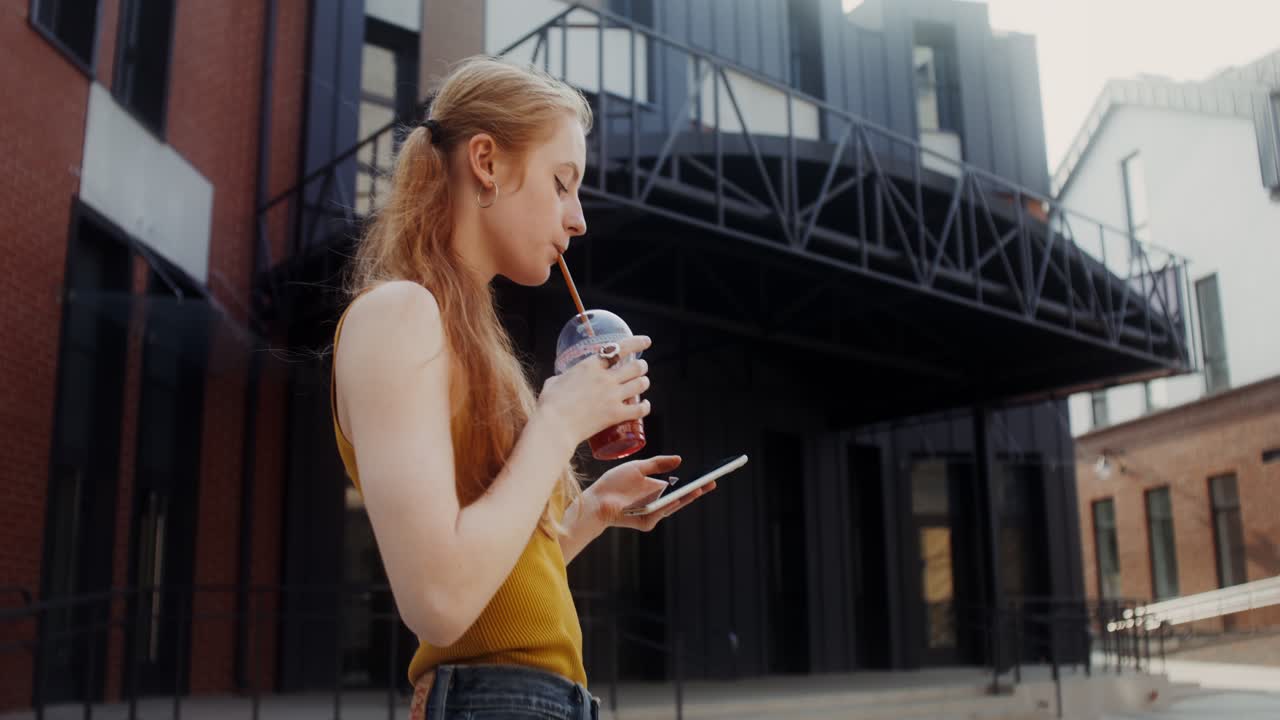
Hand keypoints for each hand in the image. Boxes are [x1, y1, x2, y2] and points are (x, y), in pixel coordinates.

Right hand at [536, 335, 651, 449]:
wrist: (554, 426)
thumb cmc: (550, 405)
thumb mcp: (554, 382)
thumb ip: (564, 377)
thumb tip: (564, 379)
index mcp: (590, 366)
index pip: (619, 348)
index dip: (637, 343)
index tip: (646, 341)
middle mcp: (605, 378)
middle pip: (636, 366)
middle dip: (641, 366)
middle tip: (640, 368)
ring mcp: (612, 396)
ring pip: (641, 384)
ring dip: (644, 382)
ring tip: (642, 384)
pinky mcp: (616, 414)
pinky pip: (640, 409)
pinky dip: (645, 406)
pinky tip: (644, 405)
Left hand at [584, 455, 716, 531]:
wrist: (596, 498)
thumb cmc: (614, 483)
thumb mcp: (638, 467)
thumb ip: (658, 463)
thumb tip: (680, 459)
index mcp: (657, 490)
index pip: (681, 487)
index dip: (695, 483)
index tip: (709, 475)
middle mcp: (658, 503)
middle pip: (682, 497)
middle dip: (697, 490)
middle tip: (712, 482)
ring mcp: (652, 513)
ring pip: (674, 505)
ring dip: (687, 498)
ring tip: (699, 488)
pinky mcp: (645, 522)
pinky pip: (660, 512)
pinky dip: (669, 505)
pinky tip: (677, 496)